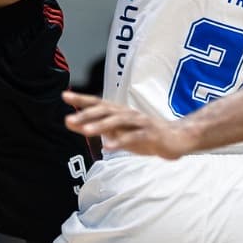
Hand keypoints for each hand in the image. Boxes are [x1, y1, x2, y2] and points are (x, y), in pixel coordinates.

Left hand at [63, 92, 193, 158]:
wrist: (177, 138)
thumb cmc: (144, 135)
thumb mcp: (117, 132)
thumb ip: (96, 128)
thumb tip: (70, 122)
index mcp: (120, 112)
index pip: (98, 103)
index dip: (82, 100)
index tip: (65, 96)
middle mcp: (128, 114)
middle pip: (106, 111)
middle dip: (87, 114)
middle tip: (70, 119)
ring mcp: (140, 123)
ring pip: (118, 122)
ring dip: (101, 126)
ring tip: (85, 131)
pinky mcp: (150, 134)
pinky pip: (134, 137)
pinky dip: (121, 141)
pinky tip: (109, 147)